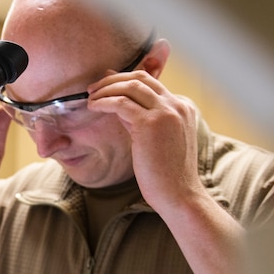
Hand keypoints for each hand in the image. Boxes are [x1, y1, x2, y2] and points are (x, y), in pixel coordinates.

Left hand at [86, 70, 202, 211]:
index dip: (125, 82)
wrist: (179, 195)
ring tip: (90, 96)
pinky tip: (94, 107)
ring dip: (106, 88)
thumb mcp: (157, 140)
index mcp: (183, 107)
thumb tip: (119, 104)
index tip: (106, 86)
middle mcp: (177, 105)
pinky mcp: (151, 123)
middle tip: (94, 88)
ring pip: (131, 85)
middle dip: (114, 79)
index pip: (152, 84)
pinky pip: (121, 102)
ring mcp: (166, 112)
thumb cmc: (167, 174)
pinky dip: (104, 101)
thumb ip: (142, 120)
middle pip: (142, 78)